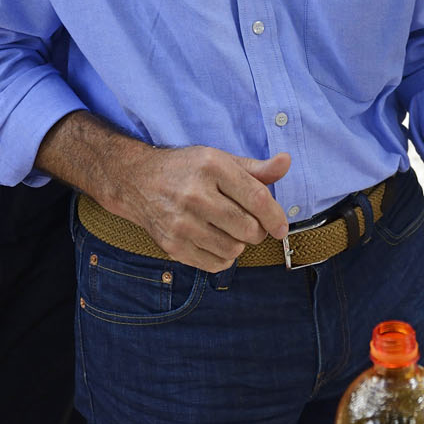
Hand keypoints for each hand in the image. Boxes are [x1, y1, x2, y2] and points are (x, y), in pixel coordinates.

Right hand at [101, 143, 291, 271]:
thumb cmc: (186, 170)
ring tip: (229, 230)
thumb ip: (256, 168)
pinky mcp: (173, 245)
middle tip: (250, 224)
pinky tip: (215, 240)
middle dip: (257, 230)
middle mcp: (196, 195)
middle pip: (248, 228)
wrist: (138, 181)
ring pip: (234, 249)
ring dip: (239, 243)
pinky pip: (215, 263)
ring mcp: (182, 222)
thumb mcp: (220, 160)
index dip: (276, 217)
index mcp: (212, 167)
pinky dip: (223, 257)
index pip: (257, 198)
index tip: (281, 227)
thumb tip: (286, 163)